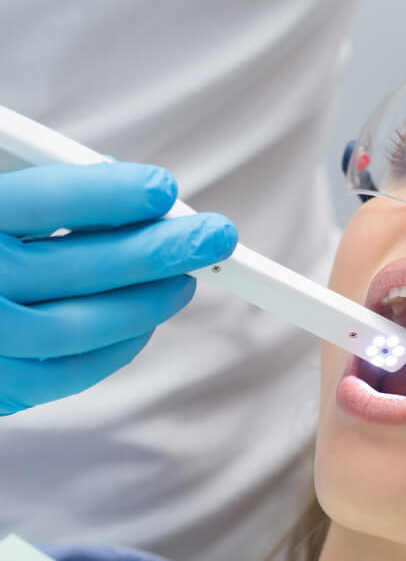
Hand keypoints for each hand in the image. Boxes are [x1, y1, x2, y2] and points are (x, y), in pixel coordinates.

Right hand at [0, 163, 236, 414]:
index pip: (41, 201)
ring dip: (147, 302)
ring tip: (188, 278)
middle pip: (74, 267)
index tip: (165, 188)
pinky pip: (65, 375)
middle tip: (216, 236)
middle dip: (157, 250)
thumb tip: (124, 184)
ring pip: (78, 327)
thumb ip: (34, 190)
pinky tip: (145, 322)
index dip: (109, 193)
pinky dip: (116, 348)